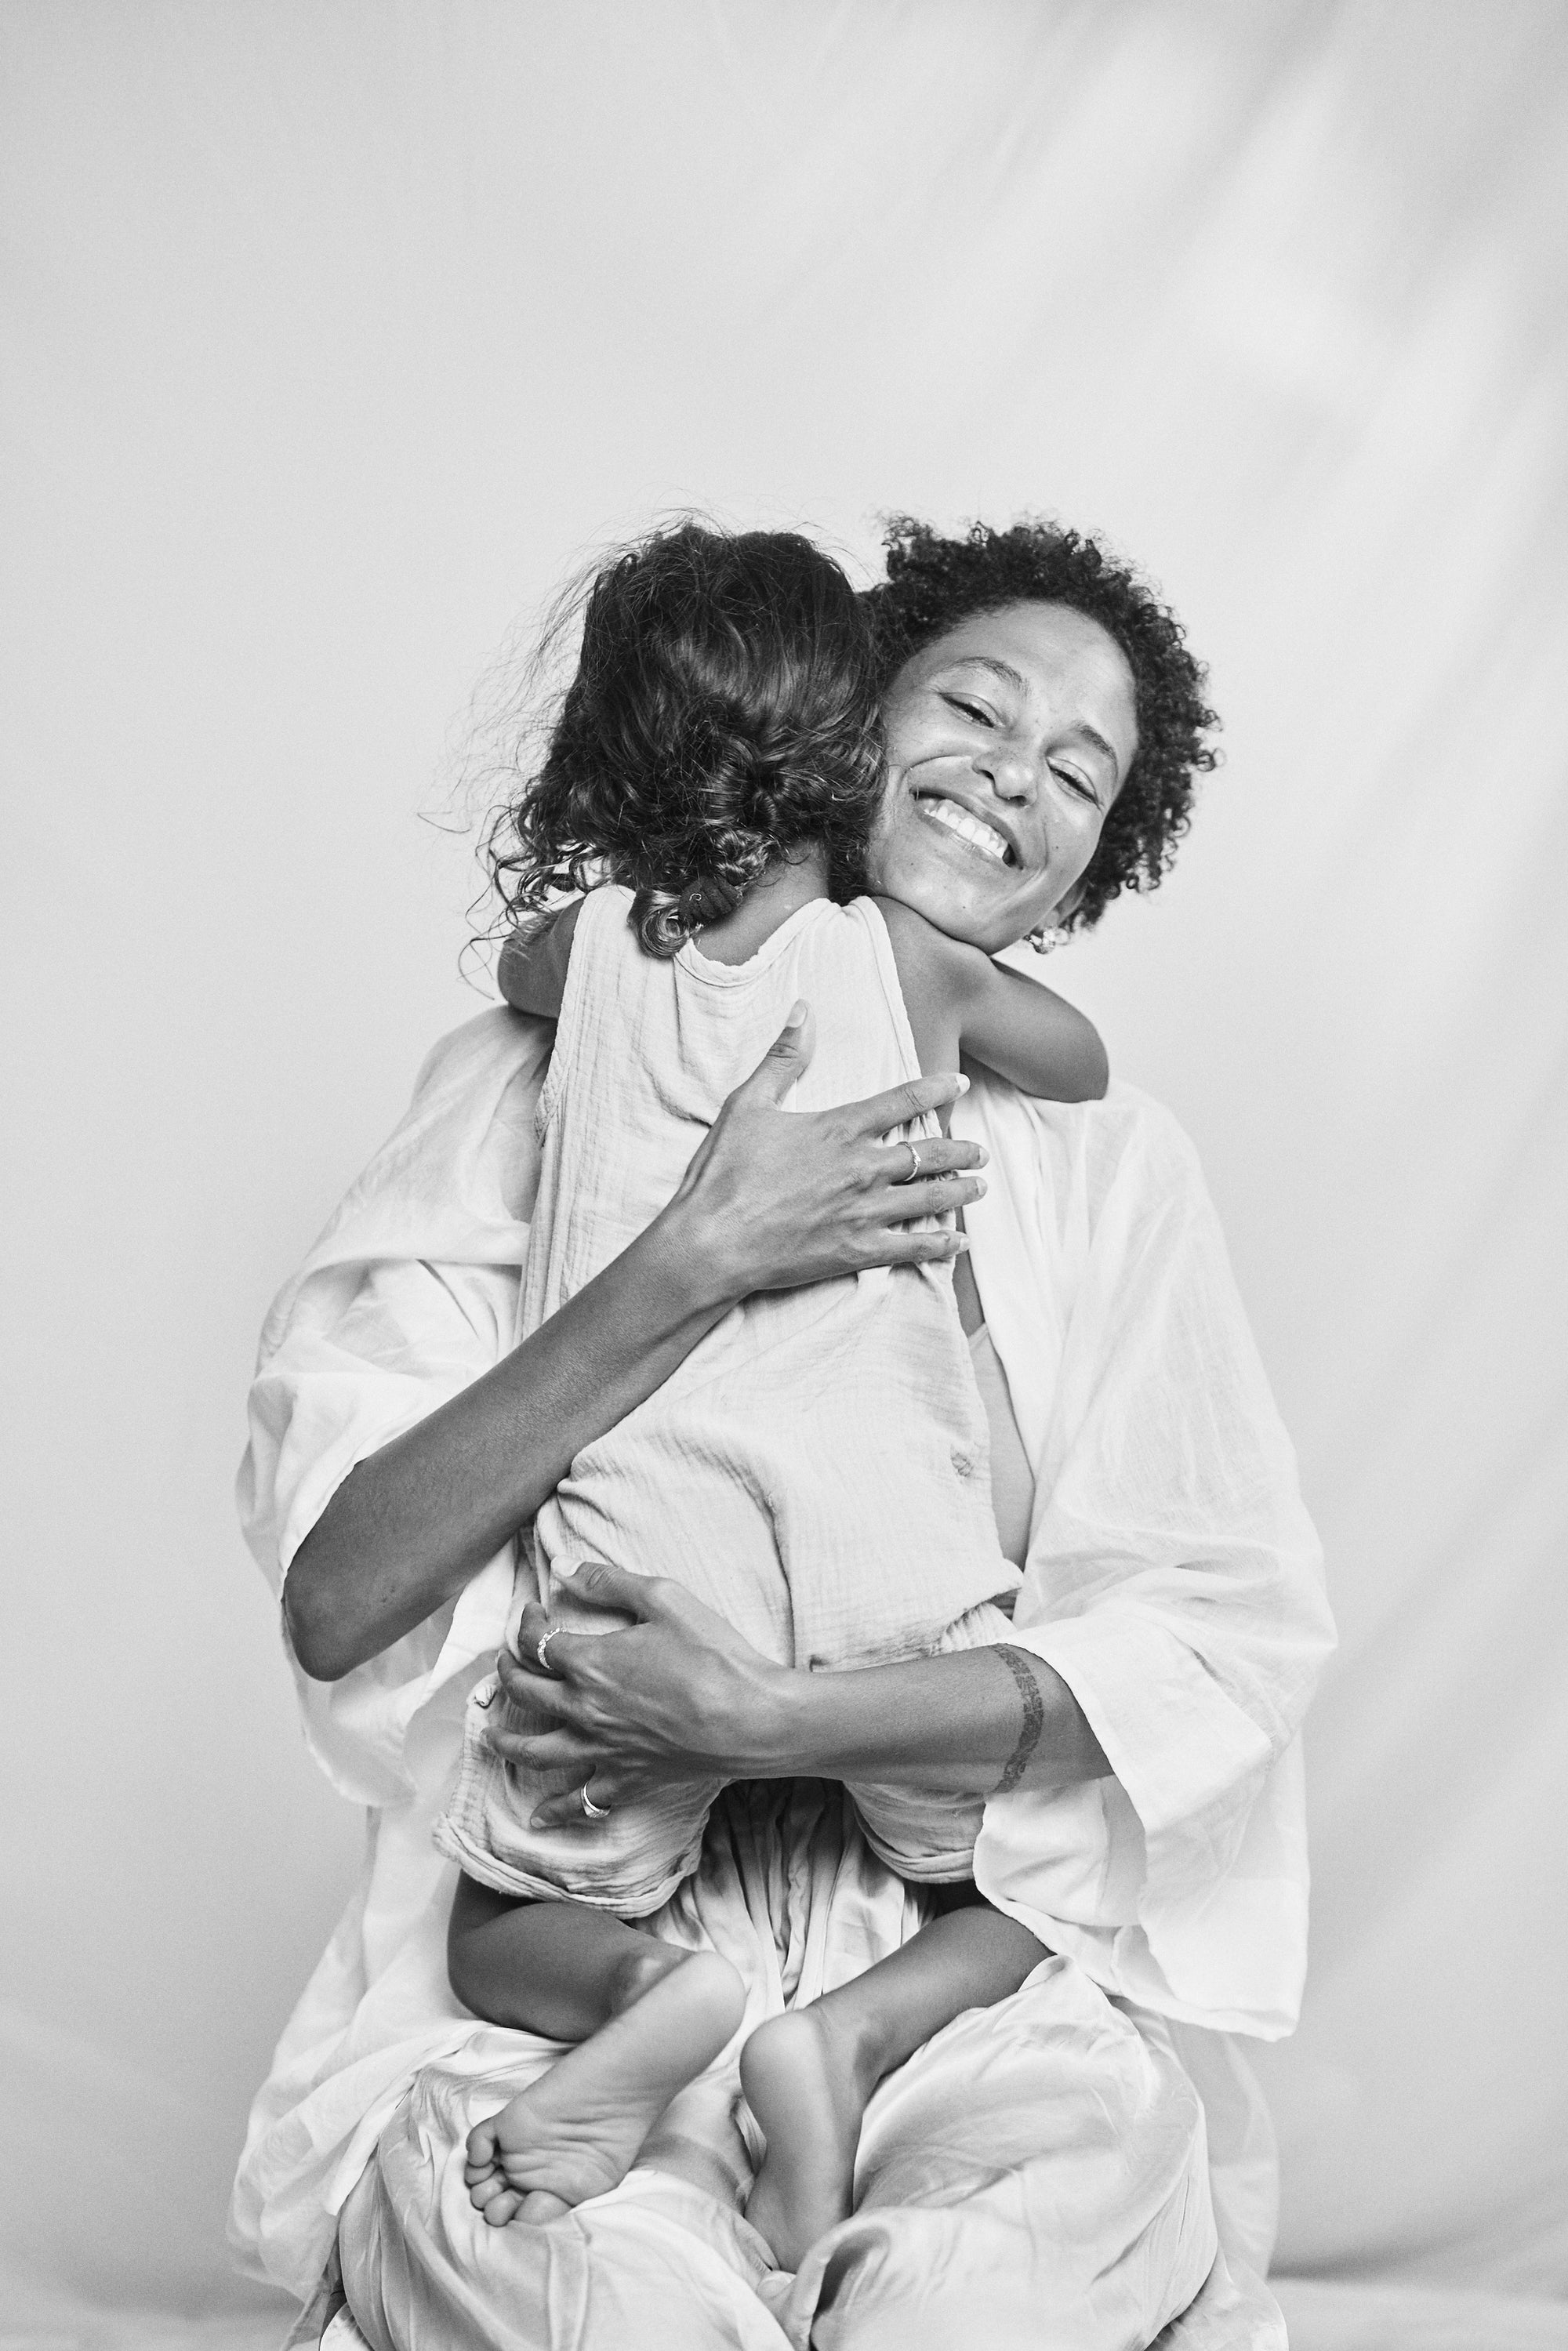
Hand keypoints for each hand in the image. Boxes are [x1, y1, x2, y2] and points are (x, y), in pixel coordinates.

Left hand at [484, 1564, 787, 1827]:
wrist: (750, 1717)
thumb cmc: (713, 1654)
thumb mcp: (664, 1599)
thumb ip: (608, 1581)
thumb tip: (563, 1567)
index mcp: (590, 1663)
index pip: (537, 1642)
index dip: (526, 1624)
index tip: (532, 1614)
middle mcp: (584, 1709)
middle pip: (526, 1694)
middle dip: (507, 1673)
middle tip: (505, 1663)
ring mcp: (602, 1750)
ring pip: (536, 1752)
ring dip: (506, 1743)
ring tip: (492, 1737)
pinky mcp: (626, 1780)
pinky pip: (581, 1802)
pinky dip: (556, 1812)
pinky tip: (538, 1818)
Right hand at [659, 1000, 986, 1303]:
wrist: (713, 1243)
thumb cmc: (724, 1175)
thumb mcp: (748, 1104)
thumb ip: (783, 1058)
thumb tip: (802, 1009)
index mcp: (839, 1129)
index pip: (903, 1100)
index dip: (938, 1089)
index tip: (961, 1083)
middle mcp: (861, 1168)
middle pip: (929, 1152)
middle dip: (961, 1150)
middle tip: (980, 1150)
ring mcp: (864, 1212)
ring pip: (931, 1197)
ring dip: (961, 1191)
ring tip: (979, 1187)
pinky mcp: (858, 1251)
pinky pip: (913, 1247)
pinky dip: (941, 1244)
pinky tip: (959, 1243)